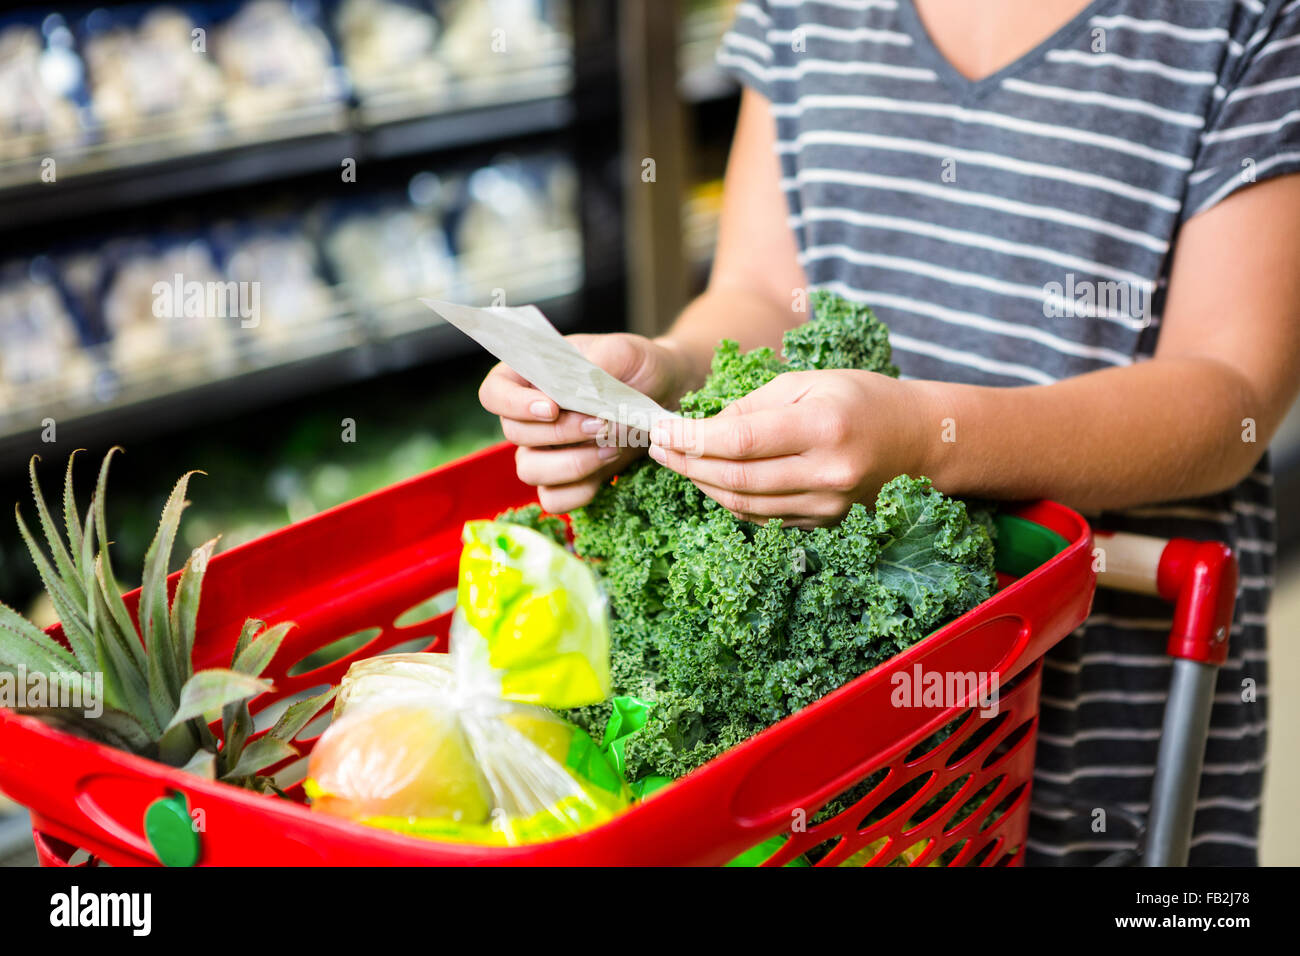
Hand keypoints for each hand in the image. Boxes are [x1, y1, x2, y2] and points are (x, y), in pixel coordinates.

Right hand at [479, 332, 692, 512]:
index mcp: (529, 376)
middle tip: (602, 423)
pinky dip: (579, 491)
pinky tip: (608, 468)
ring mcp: (544, 451)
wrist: (666, 394)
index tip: (552, 408)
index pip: (493, 393)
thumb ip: (597, 366)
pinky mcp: (567, 479)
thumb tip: (579, 390)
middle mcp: (529, 416)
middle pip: (514, 434)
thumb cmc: (637, 366)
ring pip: (529, 471)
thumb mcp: (623, 351)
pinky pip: (554, 500)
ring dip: (571, 464)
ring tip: (611, 446)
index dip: (514, 405)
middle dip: (561, 433)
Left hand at [647, 370, 925, 526]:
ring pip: (743, 504)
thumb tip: (703, 427)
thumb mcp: (809, 382)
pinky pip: (763, 517)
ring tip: (678, 462)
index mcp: (822, 427)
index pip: (739, 441)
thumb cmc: (864, 399)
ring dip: (702, 484)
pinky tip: (712, 479)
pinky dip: (730, 499)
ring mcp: (827, 505)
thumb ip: (754, 405)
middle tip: (658, 448)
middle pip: (735, 478)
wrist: (921, 442)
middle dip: (687, 464)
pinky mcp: (824, 523)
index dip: (692, 439)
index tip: (662, 430)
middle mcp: (826, 473)